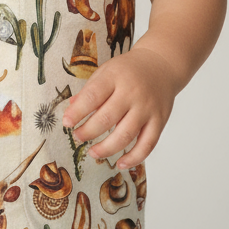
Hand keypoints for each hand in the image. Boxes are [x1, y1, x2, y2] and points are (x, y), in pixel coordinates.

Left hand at [60, 45, 177, 169]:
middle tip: (78, 137)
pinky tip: (121, 164)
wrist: (161, 65)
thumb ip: (89, 91)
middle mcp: (132, 93)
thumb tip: (71, 109)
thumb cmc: (129, 70)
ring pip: (126, 134)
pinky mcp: (160, 121)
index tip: (66, 123)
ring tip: (93, 153)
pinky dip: (134, 158)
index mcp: (115, 77)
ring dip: (107, 148)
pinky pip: (148, 144)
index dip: (77, 112)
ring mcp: (147, 108)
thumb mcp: (106, 71)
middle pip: (107, 118)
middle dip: (88, 131)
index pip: (92, 96)